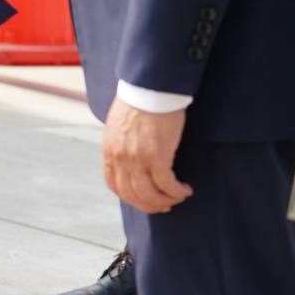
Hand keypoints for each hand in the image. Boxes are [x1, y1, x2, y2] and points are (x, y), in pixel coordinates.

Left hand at [101, 99, 193, 213]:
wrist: (149, 89)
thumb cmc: (138, 103)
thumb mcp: (119, 126)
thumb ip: (121, 144)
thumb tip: (130, 157)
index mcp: (109, 151)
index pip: (114, 184)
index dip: (130, 197)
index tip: (143, 200)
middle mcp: (120, 158)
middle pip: (132, 194)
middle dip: (149, 205)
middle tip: (164, 205)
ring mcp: (136, 159)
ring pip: (149, 194)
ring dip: (165, 201)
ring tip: (177, 197)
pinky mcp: (156, 156)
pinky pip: (167, 184)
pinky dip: (177, 191)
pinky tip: (185, 189)